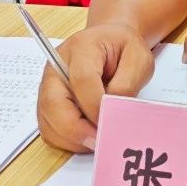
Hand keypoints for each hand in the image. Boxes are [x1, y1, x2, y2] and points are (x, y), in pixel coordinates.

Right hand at [36, 23, 154, 151]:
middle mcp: (57, 66)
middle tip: (100, 141)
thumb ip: (127, 84)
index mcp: (81, 48)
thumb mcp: (138, 59)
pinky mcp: (48, 103)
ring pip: (48, 121)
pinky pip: (50, 129)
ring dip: (73, 138)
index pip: (82, 80)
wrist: (111, 43)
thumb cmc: (123, 49)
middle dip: (76, 129)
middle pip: (54, 103)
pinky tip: (88, 137)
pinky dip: (68, 140)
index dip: (95, 106)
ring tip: (98, 138)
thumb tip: (111, 111)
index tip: (112, 121)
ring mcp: (48, 86)